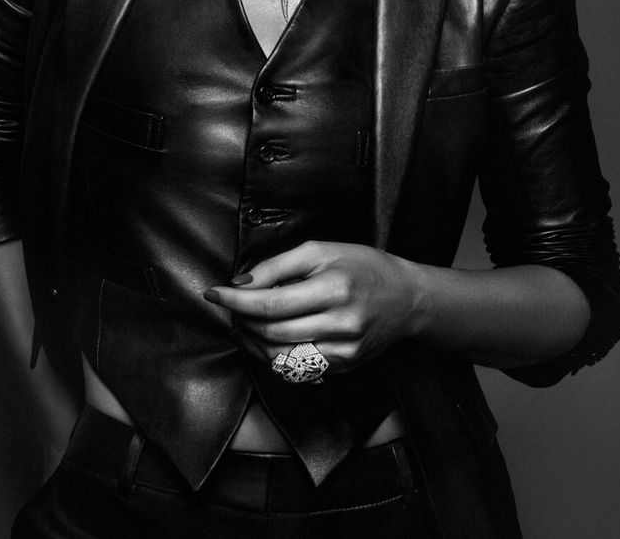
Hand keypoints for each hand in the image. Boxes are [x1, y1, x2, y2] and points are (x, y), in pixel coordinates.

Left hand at [204, 240, 419, 372]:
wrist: (407, 298)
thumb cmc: (363, 266)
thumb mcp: (322, 251)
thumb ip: (278, 266)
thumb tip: (241, 283)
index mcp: (333, 288)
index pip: (269, 303)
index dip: (235, 301)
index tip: (213, 293)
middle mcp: (339, 325)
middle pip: (271, 332)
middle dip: (241, 319)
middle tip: (229, 305)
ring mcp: (343, 352)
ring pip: (279, 357)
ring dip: (251, 341)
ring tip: (243, 322)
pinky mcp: (344, 367)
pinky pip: (297, 367)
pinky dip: (274, 354)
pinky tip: (268, 337)